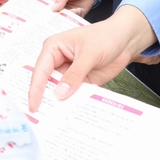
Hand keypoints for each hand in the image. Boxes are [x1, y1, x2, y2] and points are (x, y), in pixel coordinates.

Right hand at [27, 6, 156, 111]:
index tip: (34, 106)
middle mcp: (57, 62)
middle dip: (45, 99)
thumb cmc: (105, 37)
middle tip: (41, 119)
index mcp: (53, 48)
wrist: (125, 41)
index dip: (35, 89)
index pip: (40, 71)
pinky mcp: (79, 82)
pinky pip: (73, 95)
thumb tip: (60, 93)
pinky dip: (72, 104)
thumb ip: (75, 73)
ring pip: (59, 92)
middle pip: (46, 83)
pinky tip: (71, 115)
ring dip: (59, 104)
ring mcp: (68, 73)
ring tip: (54, 121)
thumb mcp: (90, 54)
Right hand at [49, 0, 95, 16]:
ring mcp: (69, 12)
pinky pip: (75, 20)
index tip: (48, 19)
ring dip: (66, 20)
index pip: (50, 8)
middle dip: (57, 19)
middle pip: (57, 16)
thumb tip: (54, 9)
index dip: (49, 14)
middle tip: (57, 23)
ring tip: (67, 20)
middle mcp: (61, 8)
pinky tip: (77, 14)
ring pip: (66, 19)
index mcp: (56, 0)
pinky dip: (75, 19)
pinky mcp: (77, 15)